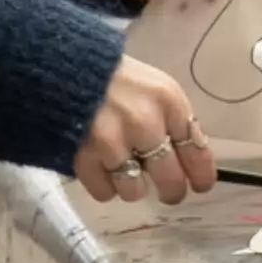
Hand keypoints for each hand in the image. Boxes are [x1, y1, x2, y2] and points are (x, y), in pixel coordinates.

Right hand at [74, 56, 216, 205]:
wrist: (59, 68)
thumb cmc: (113, 76)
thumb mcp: (153, 87)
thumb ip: (171, 119)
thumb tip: (185, 156)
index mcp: (169, 102)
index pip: (195, 147)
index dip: (200, 172)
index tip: (202, 186)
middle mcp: (146, 123)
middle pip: (169, 177)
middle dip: (171, 190)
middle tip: (169, 193)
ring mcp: (112, 142)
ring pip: (134, 190)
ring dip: (131, 187)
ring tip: (122, 170)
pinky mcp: (82, 157)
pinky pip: (104, 192)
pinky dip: (104, 187)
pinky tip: (100, 169)